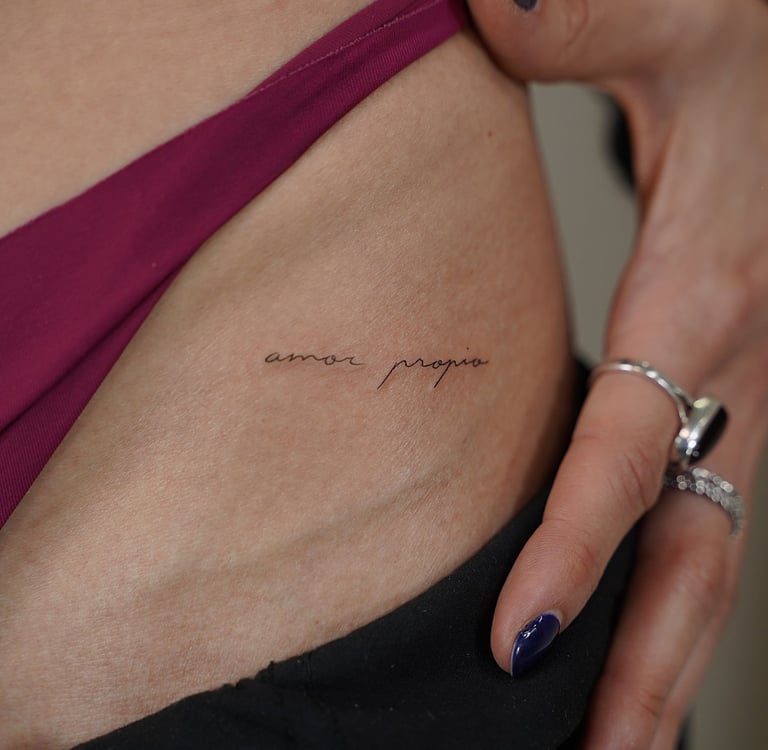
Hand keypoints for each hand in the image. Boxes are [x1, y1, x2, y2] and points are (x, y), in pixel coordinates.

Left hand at [466, 0, 767, 745]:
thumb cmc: (741, 33)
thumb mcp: (672, 16)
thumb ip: (580, 22)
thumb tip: (494, 9)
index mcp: (711, 290)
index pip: (632, 444)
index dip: (577, 541)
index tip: (517, 638)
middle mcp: (734, 360)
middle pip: (699, 543)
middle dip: (653, 663)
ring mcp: (736, 383)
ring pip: (708, 540)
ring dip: (665, 647)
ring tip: (612, 742)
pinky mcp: (719, 378)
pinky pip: (691, 497)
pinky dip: (659, 575)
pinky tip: (619, 623)